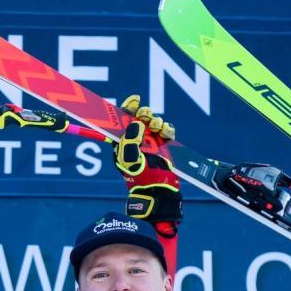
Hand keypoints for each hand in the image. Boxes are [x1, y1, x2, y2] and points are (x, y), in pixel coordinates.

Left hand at [118, 95, 181, 229]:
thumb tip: (136, 124)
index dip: (128, 107)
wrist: (157, 191)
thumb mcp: (129, 160)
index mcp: (122, 142)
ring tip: (158, 128)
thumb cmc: (139, 178)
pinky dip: (168, 129)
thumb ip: (130, 141)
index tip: (135, 100)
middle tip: (147, 115)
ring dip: (157, 122)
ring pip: (154, 123)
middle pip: (140, 118)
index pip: (123, 120)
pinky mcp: (164, 146)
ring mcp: (150, 143)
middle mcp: (136, 140)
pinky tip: (166, 133)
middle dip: (145, 113)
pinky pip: (166, 131)